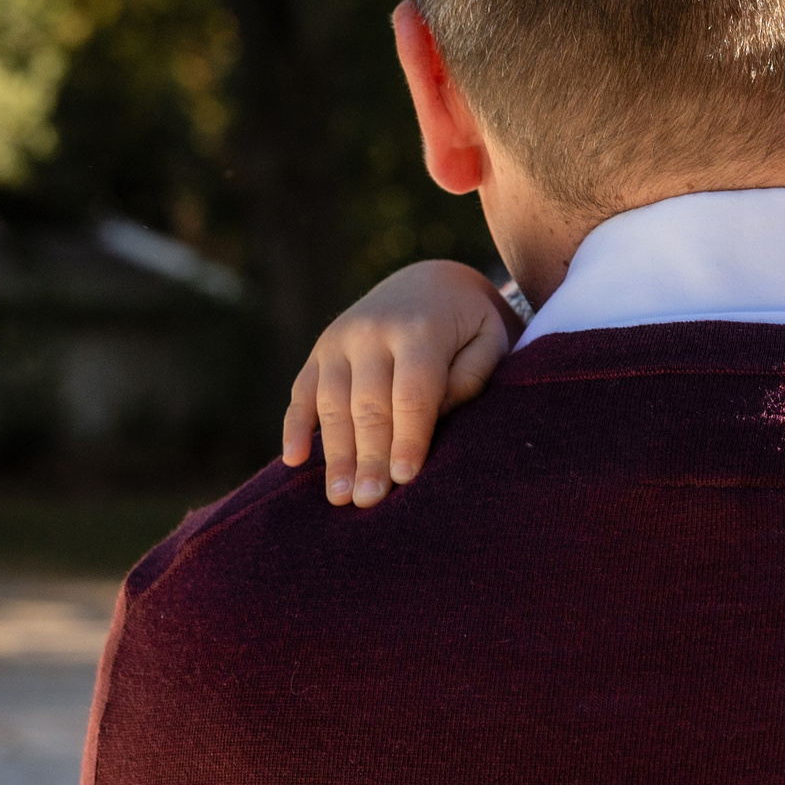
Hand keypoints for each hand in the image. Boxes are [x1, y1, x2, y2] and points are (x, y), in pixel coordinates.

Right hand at [282, 260, 512, 506]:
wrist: (430, 281)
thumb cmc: (468, 326)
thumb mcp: (490, 340)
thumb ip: (471, 377)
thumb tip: (435, 418)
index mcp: (420, 328)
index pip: (413, 394)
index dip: (408, 438)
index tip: (404, 479)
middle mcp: (372, 330)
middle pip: (368, 404)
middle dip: (368, 456)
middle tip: (368, 502)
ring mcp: (339, 339)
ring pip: (332, 403)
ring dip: (334, 454)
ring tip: (339, 497)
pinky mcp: (320, 350)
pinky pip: (302, 391)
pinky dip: (295, 426)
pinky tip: (294, 461)